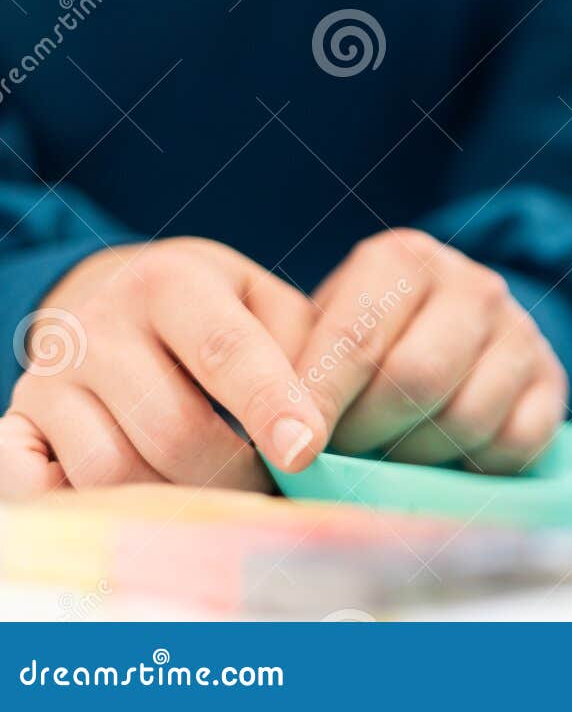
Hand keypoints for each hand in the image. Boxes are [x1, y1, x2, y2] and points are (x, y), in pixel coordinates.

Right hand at [0, 238, 319, 498]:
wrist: (118, 299)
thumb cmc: (221, 313)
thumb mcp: (269, 306)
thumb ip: (305, 355)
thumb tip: (319, 427)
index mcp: (172, 282)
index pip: (226, 351)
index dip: (269, 406)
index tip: (305, 452)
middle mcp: (97, 326)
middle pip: (172, 431)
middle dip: (235, 476)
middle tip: (272, 489)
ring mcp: (47, 379)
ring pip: (113, 474)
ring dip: (179, 503)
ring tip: (222, 499)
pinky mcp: (16, 424)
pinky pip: (36, 489)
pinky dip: (86, 513)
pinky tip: (139, 512)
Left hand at [297, 229, 564, 473]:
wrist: (448, 339)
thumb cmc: (361, 347)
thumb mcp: (320, 335)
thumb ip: (296, 374)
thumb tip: (275, 441)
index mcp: (403, 259)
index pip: (357, 336)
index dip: (319, 400)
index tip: (292, 450)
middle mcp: (471, 284)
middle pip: (416, 378)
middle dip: (368, 434)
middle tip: (341, 458)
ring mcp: (521, 331)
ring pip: (465, 416)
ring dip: (417, 458)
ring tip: (388, 461)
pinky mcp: (553, 381)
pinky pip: (515, 442)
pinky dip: (474, 467)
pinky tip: (444, 463)